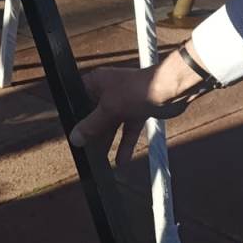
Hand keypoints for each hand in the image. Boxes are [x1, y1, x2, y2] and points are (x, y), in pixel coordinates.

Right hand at [71, 47, 201, 166]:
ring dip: (107, 140)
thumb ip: (91, 125)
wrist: (171, 90)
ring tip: (99, 159)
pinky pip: (127, 130)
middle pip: (95, 114)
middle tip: (84, 150)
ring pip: (111, 124)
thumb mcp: (109, 109)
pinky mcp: (138, 111)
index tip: (71, 132)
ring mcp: (124, 101)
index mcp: (97, 82)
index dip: (74, 114)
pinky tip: (121, 160)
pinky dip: (125, 144)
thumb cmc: (139, 89)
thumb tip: (75, 138)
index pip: (79, 98)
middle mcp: (109, 90)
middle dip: (92, 132)